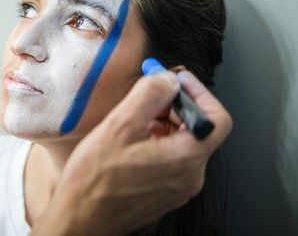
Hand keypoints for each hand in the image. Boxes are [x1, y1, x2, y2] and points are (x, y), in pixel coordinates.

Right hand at [31, 70, 232, 235]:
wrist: (80, 218)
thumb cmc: (95, 180)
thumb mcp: (120, 125)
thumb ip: (150, 94)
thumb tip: (167, 78)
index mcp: (186, 159)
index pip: (217, 118)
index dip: (198, 92)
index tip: (175, 81)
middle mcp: (190, 177)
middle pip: (197, 128)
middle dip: (173, 106)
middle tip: (147, 95)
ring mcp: (178, 188)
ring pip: (181, 142)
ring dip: (162, 123)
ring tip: (132, 121)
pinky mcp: (164, 193)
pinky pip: (170, 159)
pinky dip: (155, 141)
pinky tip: (129, 141)